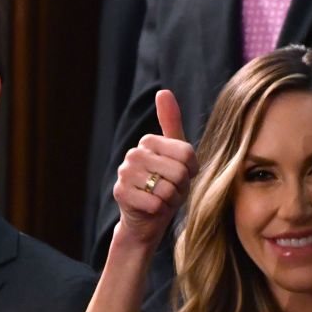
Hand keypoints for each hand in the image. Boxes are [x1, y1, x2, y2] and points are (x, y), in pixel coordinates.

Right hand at [113, 90, 197, 247]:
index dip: (191, 171)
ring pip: (167, 189)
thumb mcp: (176, 156)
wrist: (147, 219)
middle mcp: (133, 153)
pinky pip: (155, 204)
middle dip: (180, 188)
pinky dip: (159, 212)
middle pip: (179, 172)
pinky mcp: (120, 193)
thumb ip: (172, 124)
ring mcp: (124, 173)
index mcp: (148, 141)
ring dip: (170, 201)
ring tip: (161, 200)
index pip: (187, 153)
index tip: (182, 177)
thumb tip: (163, 91)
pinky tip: (151, 209)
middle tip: (170, 192)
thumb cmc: (166, 186)